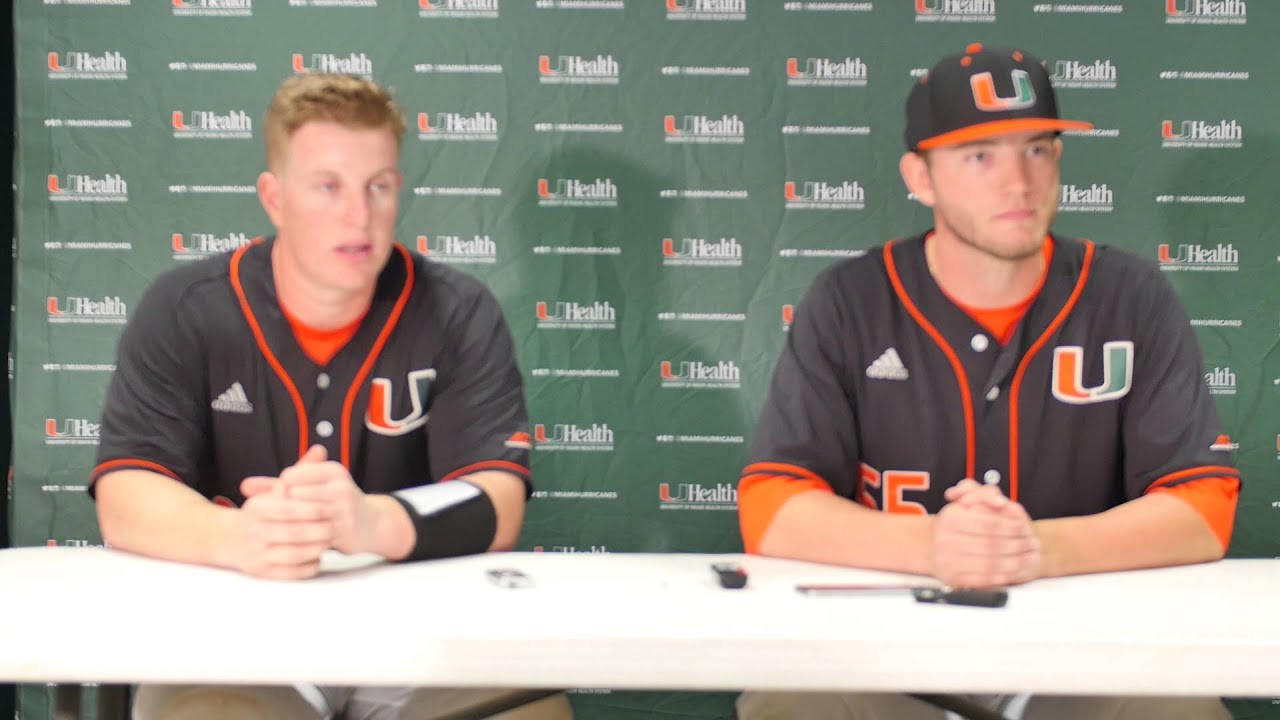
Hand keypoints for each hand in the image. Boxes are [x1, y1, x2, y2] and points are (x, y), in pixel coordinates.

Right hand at [221, 454, 334, 579]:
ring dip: (316, 548)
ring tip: (329, 540)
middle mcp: (254, 531)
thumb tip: (320, 449)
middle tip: (336, 525)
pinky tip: (317, 557)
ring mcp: (257, 554)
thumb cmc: (261, 511)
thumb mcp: (275, 489)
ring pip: (294, 554)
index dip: (313, 508)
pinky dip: (307, 566)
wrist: (228, 539)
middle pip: (295, 532)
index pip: (289, 508)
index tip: (331, 506)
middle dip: (319, 529)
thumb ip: (300, 471)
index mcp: (257, 508)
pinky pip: (290, 572)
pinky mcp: (262, 573)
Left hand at [244, 445, 379, 555]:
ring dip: (286, 525)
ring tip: (277, 530)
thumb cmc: (334, 501)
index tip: (274, 501)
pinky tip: (289, 542)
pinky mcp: (343, 530)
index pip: (291, 476)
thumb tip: (243, 486)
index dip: (276, 491)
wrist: (370, 523)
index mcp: (332, 470)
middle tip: (268, 519)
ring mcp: (343, 509)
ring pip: (302, 516)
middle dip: (279, 508)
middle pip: (294, 496)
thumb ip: (278, 485)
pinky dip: (298, 538)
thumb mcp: (312, 486)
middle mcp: (340, 487)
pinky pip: (313, 534)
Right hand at [930, 479, 1041, 587]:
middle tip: (1034, 544)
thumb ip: (985, 493)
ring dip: (1016, 563)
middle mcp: (946, 539)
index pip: (989, 523)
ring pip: (990, 564)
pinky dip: (1004, 576)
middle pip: (991, 545)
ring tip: (1032, 557)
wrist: (933, 546)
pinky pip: (983, 579)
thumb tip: (1000, 501)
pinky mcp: (953, 578)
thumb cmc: (958, 522)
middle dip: (1018, 546)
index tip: (1025, 528)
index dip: (1011, 527)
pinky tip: (1017, 570)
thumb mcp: (968, 500)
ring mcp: (948, 561)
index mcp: (951, 518)